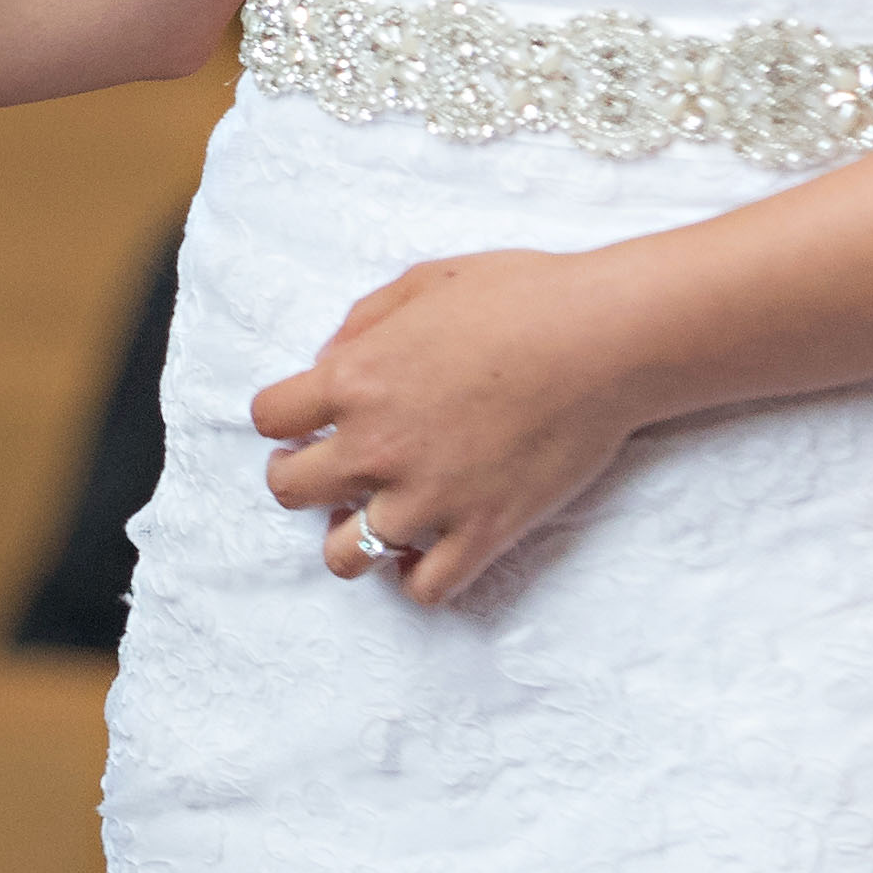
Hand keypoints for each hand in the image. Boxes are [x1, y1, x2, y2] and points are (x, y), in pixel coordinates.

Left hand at [251, 246, 667, 607]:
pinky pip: (424, 589)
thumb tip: (330, 363)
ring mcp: (428, 499)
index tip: (309, 418)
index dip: (285, 417)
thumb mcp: (423, 283)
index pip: (269, 418)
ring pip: (344, 556)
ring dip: (352, 536)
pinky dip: (419, 575)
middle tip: (334, 467)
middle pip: (289, 491)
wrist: (603, 339)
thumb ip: (362, 325)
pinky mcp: (482, 534)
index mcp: (355, 380)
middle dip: (301, 478)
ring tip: (381, 513)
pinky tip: (431, 544)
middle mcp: (377, 447)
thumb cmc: (519, 297)